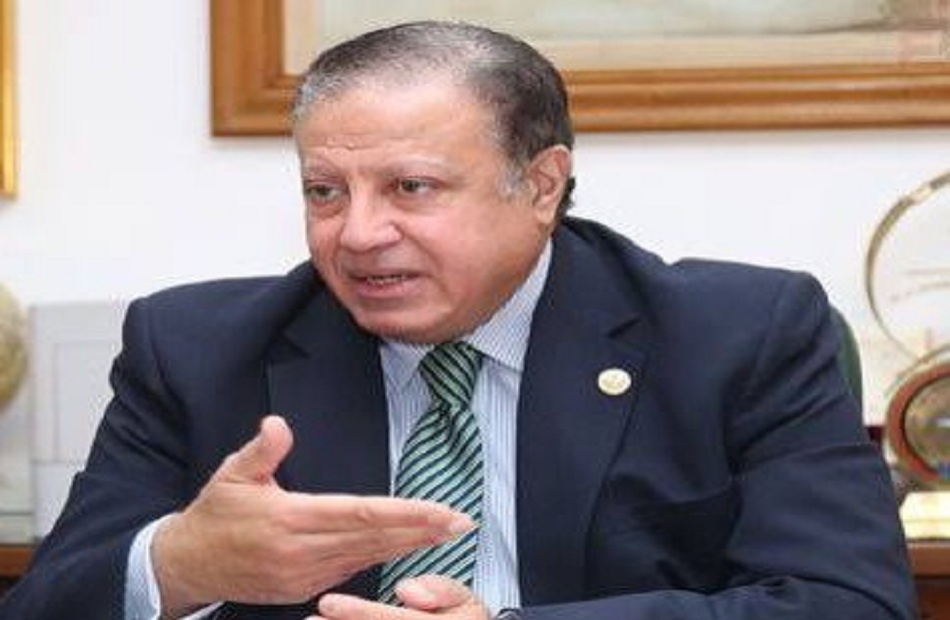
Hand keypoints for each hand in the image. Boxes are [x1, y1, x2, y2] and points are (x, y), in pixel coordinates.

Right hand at [152, 415, 473, 617]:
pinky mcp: (303, 588)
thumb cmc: (214, 514)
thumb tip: (278, 424)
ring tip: (444, 535)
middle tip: (462, 524)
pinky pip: (350, 570)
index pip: (361, 513)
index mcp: (289, 518)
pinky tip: (405, 548)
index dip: (406, 513)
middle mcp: (301, 551)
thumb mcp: (231, 475)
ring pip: (368, 557)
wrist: (188, 566)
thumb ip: (260, 451)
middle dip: (422, 531)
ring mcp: (304, 575)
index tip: (442, 511)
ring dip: (408, 546)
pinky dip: (381, 558)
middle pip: (374, 538)